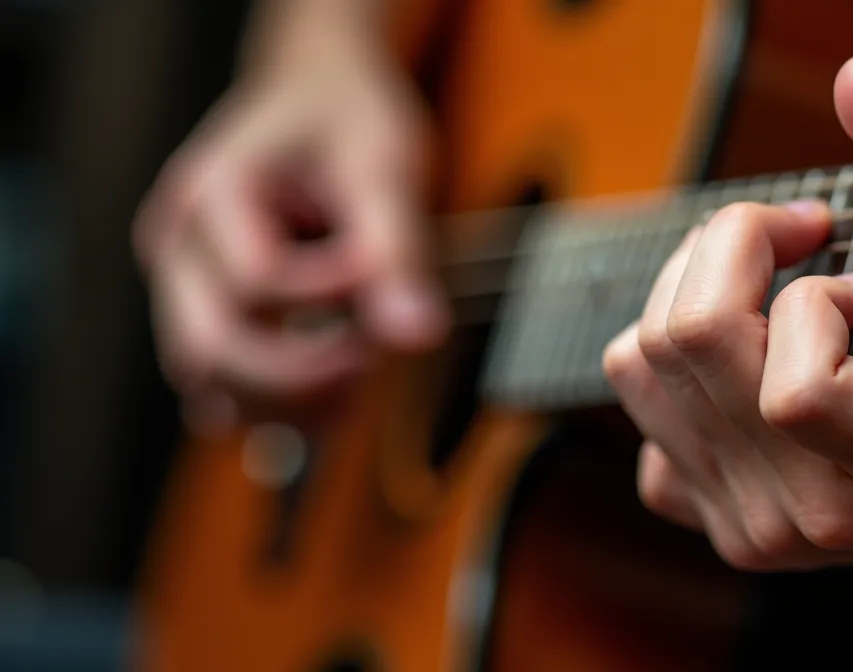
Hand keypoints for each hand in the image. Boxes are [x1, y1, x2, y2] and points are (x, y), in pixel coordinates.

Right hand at [133, 21, 445, 432]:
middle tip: (374, 355)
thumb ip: (396, 249)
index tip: (386, 268)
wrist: (315, 94)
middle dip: (303, 374)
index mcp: (210, 192)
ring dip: (293, 401)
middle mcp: (176, 246)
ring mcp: (182, 289)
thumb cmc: (345, 115)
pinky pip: (228, 390)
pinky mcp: (207, 318)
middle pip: (212, 352)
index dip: (334, 293)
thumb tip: (416, 336)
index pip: (260, 281)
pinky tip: (340, 387)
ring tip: (362, 369)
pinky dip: (284, 404)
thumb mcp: (383, 165)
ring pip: (212, 387)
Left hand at [603, 56, 852, 572]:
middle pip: (690, 347)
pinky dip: (674, 363)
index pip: (797, 392)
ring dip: (691, 289)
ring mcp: (760, 529)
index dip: (812, 303)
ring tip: (764, 282)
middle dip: (732, 250)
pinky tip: (743, 357)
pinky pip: (640, 412)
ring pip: (638, 366)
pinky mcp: (717, 524)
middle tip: (795, 236)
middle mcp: (821, 515)